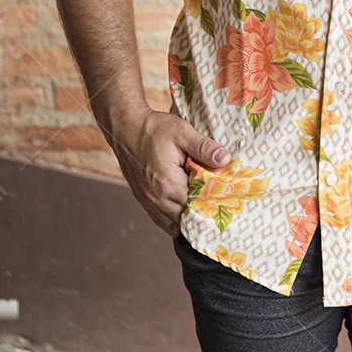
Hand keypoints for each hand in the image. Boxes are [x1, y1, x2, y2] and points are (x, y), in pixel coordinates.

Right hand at [108, 108, 231, 235]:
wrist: (126, 128)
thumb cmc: (154, 129)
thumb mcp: (182, 132)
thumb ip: (204, 148)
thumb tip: (225, 160)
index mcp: (168, 184)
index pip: (198, 204)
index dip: (213, 200)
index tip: (225, 194)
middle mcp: (157, 198)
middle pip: (187, 217)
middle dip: (202, 210)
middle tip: (218, 201)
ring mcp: (148, 201)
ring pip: (174, 223)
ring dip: (188, 217)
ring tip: (203, 206)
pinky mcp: (143, 200)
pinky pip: (161, 220)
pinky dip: (175, 219)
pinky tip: (185, 211)